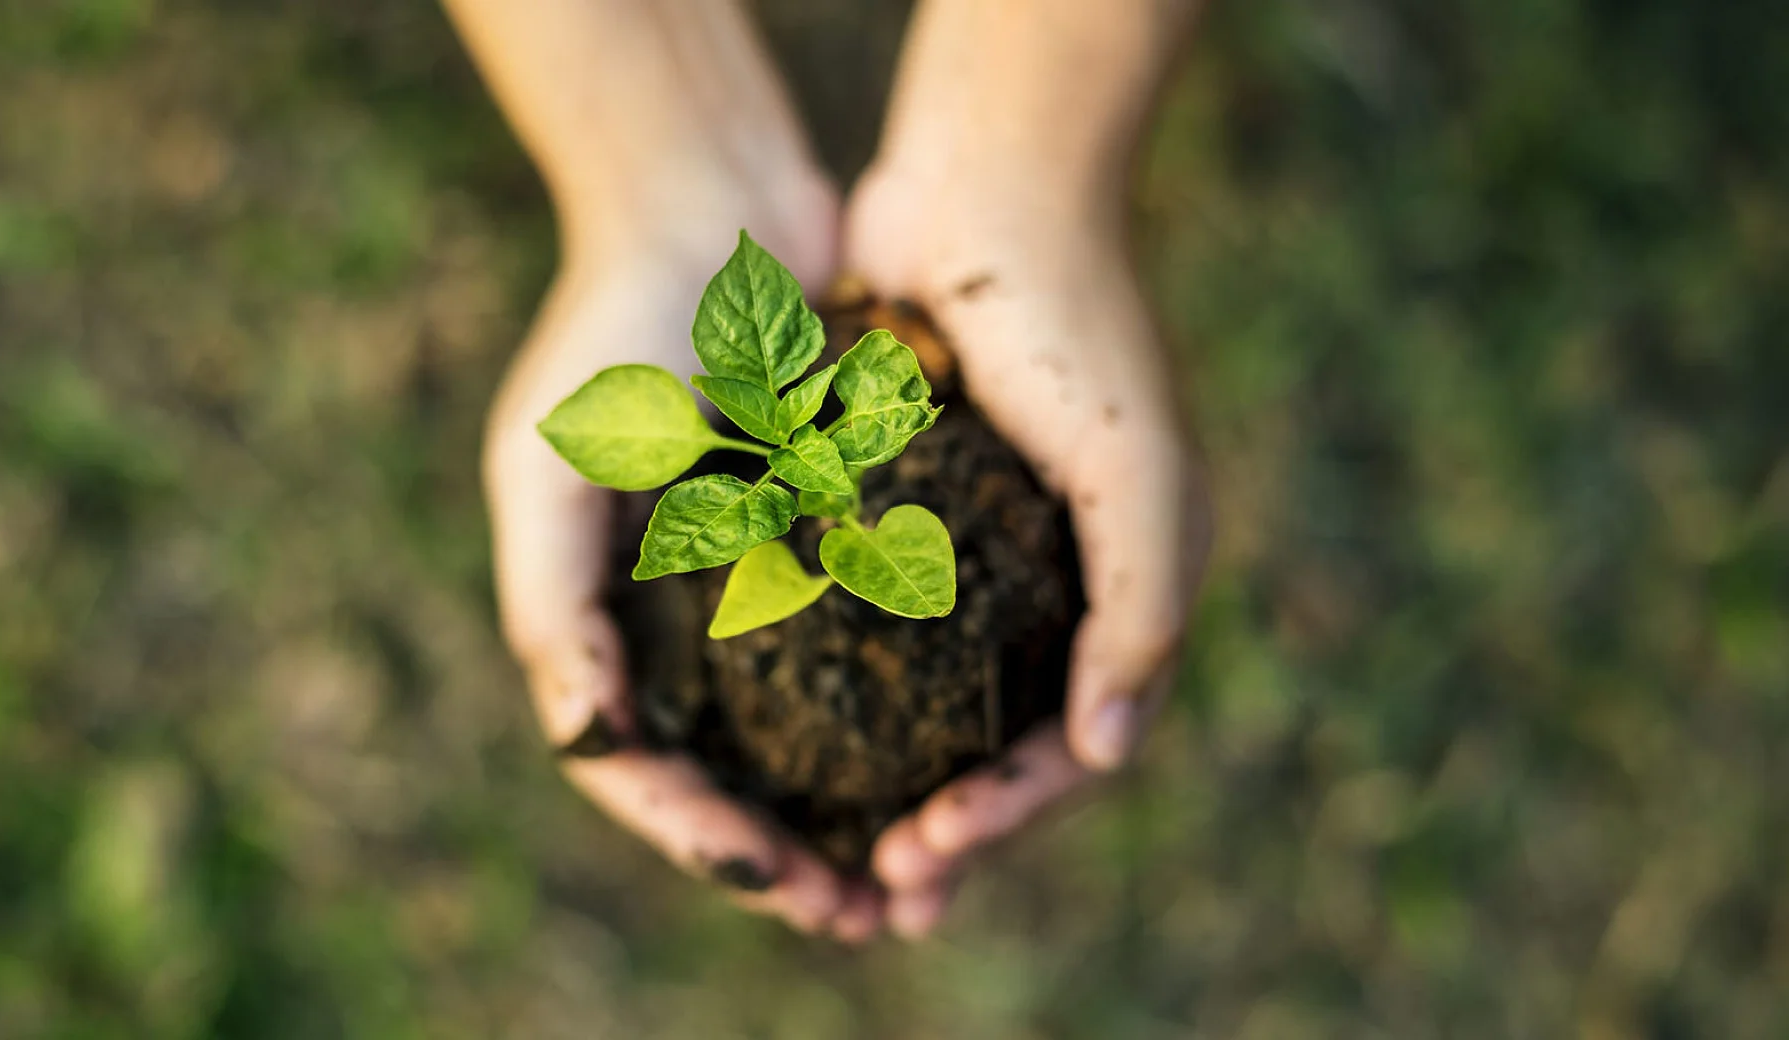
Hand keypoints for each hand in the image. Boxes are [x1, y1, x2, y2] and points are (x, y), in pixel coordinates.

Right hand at [481, 183, 885, 940]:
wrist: (711, 210)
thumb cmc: (614, 333)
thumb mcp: (551, 467)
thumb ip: (553, 607)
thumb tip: (589, 739)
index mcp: (604, 622)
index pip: (642, 767)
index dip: (705, 840)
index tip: (781, 880)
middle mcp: (681, 619)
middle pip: (733, 775)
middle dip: (791, 857)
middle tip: (867, 916)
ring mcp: (760, 585)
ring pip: (810, 734)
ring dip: (857, 810)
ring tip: (920, 870)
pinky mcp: (836, 540)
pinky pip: (872, 649)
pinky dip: (903, 713)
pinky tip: (957, 757)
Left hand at [842, 166, 1214, 937]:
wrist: (990, 190)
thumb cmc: (1077, 329)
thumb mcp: (1138, 474)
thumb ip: (1141, 612)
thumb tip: (1108, 752)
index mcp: (1120, 593)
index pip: (1070, 747)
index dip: (1005, 816)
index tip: (926, 858)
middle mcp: (1053, 589)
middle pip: (1000, 747)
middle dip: (948, 831)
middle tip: (880, 899)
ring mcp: (978, 558)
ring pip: (933, 708)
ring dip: (893, 785)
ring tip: (839, 855)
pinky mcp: (906, 517)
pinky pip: (879, 631)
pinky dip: (847, 693)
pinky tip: (794, 740)